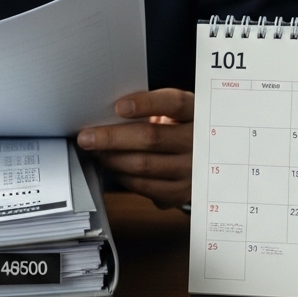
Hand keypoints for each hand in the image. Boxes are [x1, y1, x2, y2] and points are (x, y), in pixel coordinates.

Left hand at [76, 88, 193, 207]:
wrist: (211, 156)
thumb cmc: (181, 126)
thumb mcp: (175, 110)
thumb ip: (151, 107)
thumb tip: (107, 110)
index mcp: (196, 111)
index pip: (173, 103)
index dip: (146, 103)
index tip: (118, 106)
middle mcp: (198, 142)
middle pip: (151, 138)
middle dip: (112, 138)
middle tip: (86, 137)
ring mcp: (192, 170)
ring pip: (144, 166)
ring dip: (112, 159)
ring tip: (94, 151)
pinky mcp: (182, 193)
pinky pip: (145, 187)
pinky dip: (123, 177)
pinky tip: (111, 167)